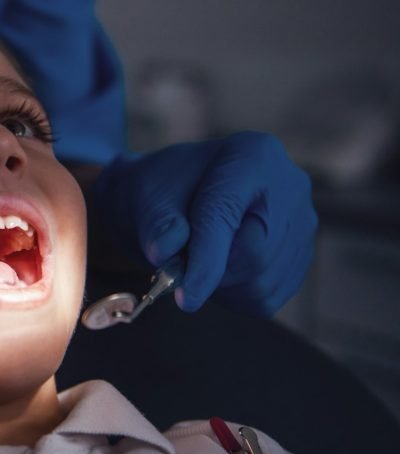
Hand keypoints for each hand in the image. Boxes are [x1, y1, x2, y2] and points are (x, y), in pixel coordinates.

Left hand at [92, 132, 316, 315]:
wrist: (179, 196)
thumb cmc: (164, 192)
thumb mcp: (150, 197)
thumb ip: (157, 223)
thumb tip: (164, 250)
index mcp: (253, 156)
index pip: (227, 215)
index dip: (205, 260)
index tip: (184, 298)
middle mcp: (291, 187)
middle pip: (256, 255)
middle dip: (211, 272)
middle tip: (177, 267)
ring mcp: (303, 224)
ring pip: (263, 283)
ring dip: (219, 287)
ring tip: (196, 261)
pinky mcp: (301, 257)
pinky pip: (268, 297)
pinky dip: (233, 296)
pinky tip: (216, 271)